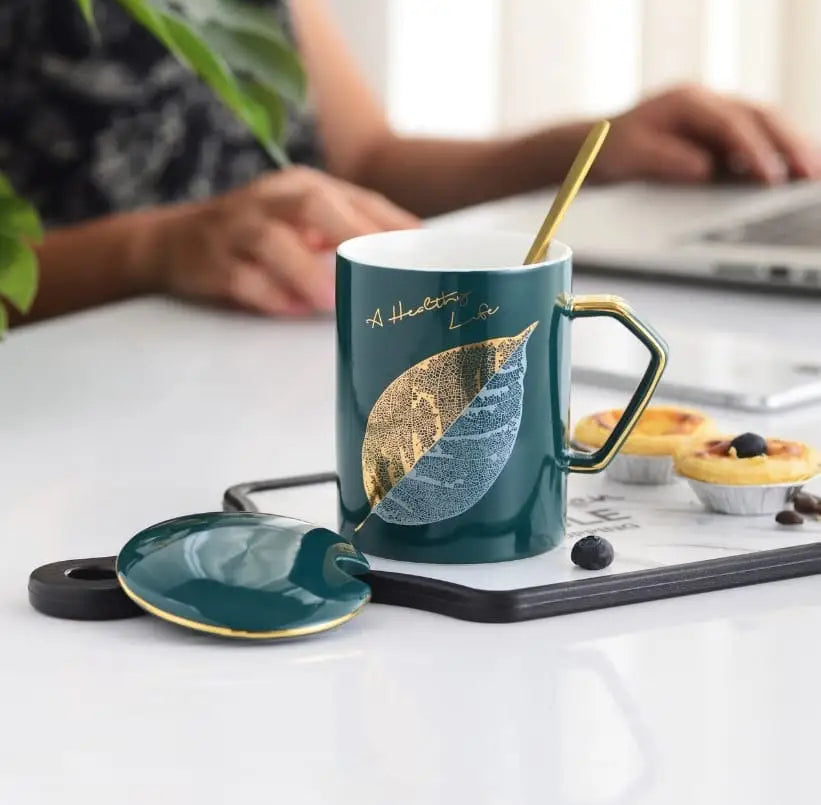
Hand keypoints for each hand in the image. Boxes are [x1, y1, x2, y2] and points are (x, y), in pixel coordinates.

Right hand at [144, 167, 418, 315]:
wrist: (172, 242)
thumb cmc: (256, 238)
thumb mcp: (302, 225)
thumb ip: (348, 238)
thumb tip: (406, 266)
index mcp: (303, 186)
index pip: (360, 201)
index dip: (396, 228)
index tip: (428, 257)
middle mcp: (271, 199)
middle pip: (314, 203)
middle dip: (352, 233)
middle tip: (382, 268)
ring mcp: (237, 228)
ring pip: (272, 240)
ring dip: (306, 269)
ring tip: (333, 297)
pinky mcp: (212, 262)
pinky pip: (242, 279)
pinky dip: (270, 296)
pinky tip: (293, 310)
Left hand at [592, 84, 820, 184]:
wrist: (598, 143)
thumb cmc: (612, 150)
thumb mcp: (631, 156)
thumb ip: (667, 161)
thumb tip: (706, 169)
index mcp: (686, 101)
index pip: (731, 125)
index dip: (754, 151)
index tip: (770, 177)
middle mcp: (708, 101)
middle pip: (761, 116)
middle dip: (790, 145)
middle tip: (811, 174)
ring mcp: (718, 114)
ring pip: (767, 124)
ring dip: (794, 146)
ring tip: (816, 175)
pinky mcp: (722, 133)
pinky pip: (760, 137)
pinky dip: (782, 152)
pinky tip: (800, 171)